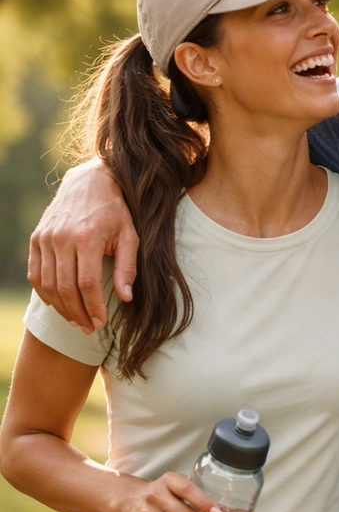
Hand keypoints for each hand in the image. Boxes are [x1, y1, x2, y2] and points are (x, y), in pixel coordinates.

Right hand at [28, 160, 138, 332]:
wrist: (89, 183)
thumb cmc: (114, 212)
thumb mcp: (129, 235)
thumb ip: (127, 267)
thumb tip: (126, 297)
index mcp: (87, 238)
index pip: (87, 284)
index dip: (94, 307)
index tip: (101, 322)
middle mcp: (62, 238)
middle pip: (65, 288)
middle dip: (78, 313)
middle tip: (89, 328)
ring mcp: (45, 238)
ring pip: (48, 284)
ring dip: (61, 307)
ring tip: (76, 320)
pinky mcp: (36, 238)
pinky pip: (35, 273)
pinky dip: (43, 292)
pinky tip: (56, 304)